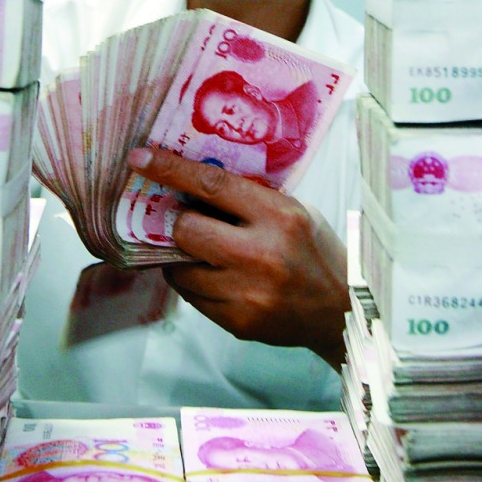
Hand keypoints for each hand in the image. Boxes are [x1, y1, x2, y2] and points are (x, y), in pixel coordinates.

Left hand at [127, 146, 347, 371]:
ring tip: (204, 253)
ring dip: (183, 257)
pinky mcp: (238, 323)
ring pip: (181, 268)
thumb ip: (248, 200)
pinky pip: (192, 298)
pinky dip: (195, 284)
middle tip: (186, 221)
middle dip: (179, 223)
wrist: (341, 311)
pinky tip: (216, 278)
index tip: (140, 158)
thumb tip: (190, 183)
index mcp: (280, 216)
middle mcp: (262, 254)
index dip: (170, 169)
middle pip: (185, 229)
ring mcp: (248, 294)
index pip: (211, 185)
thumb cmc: (314, 251)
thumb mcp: (293, 212)